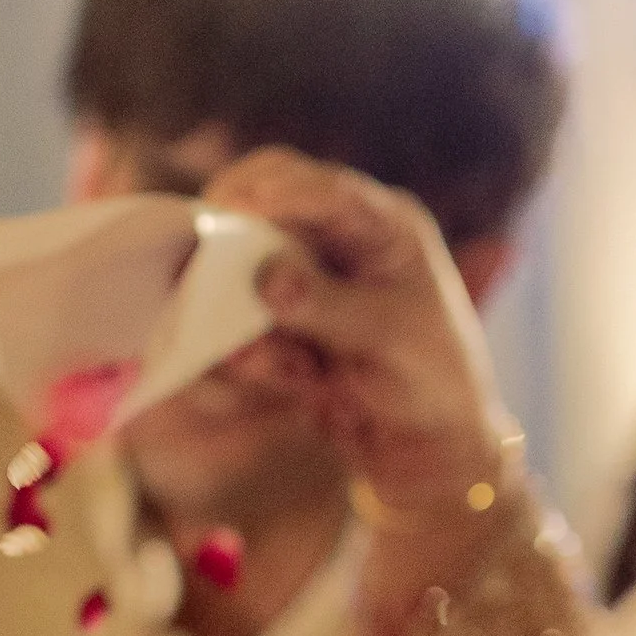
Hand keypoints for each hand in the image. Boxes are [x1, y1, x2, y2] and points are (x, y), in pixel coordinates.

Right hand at [198, 146, 518, 517]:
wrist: (426, 447)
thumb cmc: (434, 380)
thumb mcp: (389, 337)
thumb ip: (326, 304)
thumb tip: (266, 276)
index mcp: (383, 226)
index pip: (326, 188)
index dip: (277, 192)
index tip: (233, 210)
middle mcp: (339, 243)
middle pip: (265, 207)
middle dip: (233, 238)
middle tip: (201, 262)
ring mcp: (306, 283)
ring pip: (242, 272)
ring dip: (245, 313)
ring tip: (291, 365)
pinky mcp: (282, 327)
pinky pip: (243, 329)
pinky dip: (257, 356)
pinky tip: (299, 380)